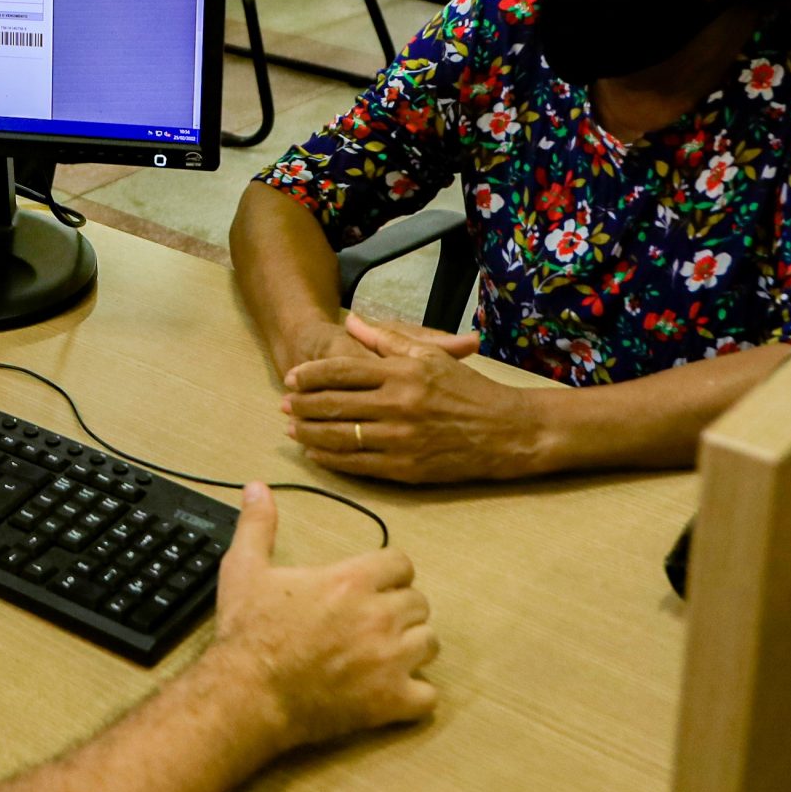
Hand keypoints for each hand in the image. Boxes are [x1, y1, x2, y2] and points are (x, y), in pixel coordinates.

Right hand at [203, 484, 437, 753]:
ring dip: (412, 647)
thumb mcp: (245, 569)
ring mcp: (390, 661)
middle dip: (400, 609)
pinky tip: (396, 691)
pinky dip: (416, 694)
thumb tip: (257, 487)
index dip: (389, 572)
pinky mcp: (390, 701)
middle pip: (419, 603)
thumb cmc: (249, 633)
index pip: (401, 564)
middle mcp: (379, 616)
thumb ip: (258, 525)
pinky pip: (429, 696)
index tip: (374, 584)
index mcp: (351, 581)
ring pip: (430, 643)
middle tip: (374, 621)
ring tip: (387, 653)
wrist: (248, 694)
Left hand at [285, 312, 548, 483]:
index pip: (341, 371)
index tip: (291, 377)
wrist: (507, 432)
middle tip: (283, 403)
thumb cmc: (468, 390)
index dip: (310, 375)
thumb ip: (386, 341)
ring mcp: (401, 439)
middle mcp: (398, 405)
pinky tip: (315, 452)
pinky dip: (331, 459)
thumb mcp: (430, 356)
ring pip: (340, 436)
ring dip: (309, 432)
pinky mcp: (406, 469)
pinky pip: (358, 465)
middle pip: (334, 404)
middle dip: (302, 404)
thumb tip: (352, 322)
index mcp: (402, 373)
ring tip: (292, 428)